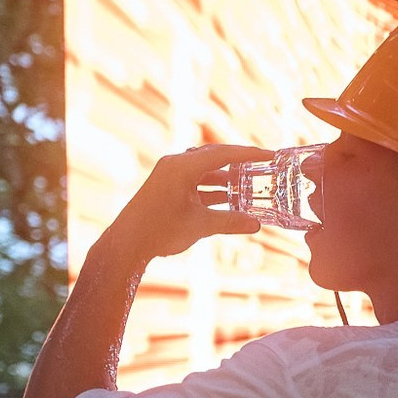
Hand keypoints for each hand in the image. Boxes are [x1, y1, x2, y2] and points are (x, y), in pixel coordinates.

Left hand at [101, 145, 269, 262]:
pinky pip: (194, 181)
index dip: (250, 154)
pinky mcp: (166, 187)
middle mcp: (175, 165)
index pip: (224, 154)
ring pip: (204, 170)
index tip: (270, 155)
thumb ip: (230, 221)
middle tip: (261, 165)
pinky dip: (211, 188)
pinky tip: (227, 199)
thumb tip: (256, 224)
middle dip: (239, 162)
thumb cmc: (159, 231)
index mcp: (183, 167)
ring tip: (247, 185)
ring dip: (225, 178)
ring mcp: (169, 175)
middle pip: (214, 156)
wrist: (127, 244)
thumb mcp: (200, 225)